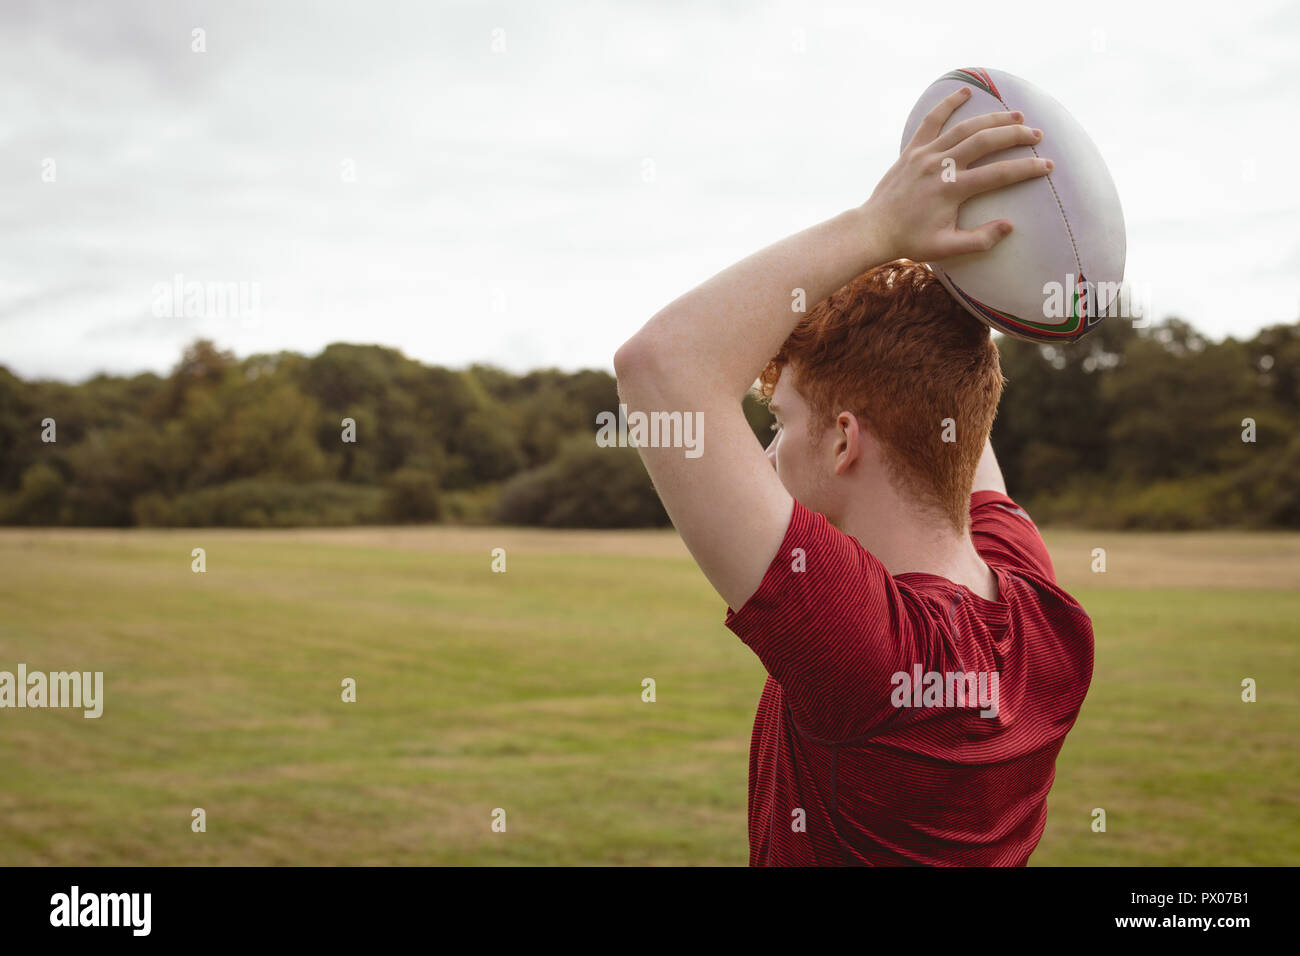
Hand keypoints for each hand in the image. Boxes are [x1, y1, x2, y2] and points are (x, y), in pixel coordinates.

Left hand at [863, 86, 1052, 261]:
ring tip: (1016, 115)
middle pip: (985, 141)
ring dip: (992, 119)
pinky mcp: (912, 150)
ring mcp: (925, 154)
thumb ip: (979, 240)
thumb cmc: (910, 241)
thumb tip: (1009, 226)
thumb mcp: (946, 248)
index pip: (999, 174)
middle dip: (1015, 135)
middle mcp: (940, 166)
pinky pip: (932, 120)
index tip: (1048, 166)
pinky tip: (965, 91)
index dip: (1027, 169)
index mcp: (952, 190)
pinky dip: (948, 103)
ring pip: (964, 127)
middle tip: (1037, 134)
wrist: (873, 229)